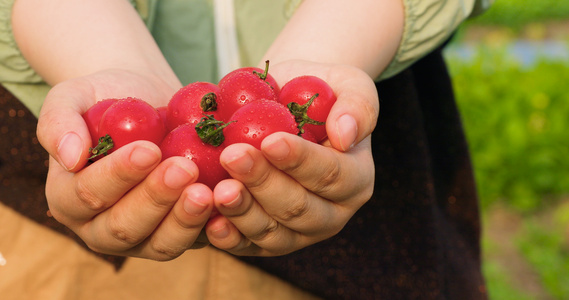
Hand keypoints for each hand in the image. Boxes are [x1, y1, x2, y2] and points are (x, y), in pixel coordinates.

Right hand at [37, 70, 213, 259]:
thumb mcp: (73, 98)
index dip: (118, 175)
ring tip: (207, 192)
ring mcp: (144, 237)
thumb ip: (59, 122)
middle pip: (125, 227)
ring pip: (162, 244)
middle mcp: (102, 228)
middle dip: (155, 199)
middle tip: (184, 170)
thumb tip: (69, 156)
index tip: (148, 150)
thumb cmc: (106, 100)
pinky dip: (214, 226)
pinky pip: (196, 240)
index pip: (89, 195)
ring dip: (185, 220)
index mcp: (69, 200)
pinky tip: (230, 200)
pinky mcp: (180, 234)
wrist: (148, 105)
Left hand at [205, 61, 378, 255]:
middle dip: (264, 183)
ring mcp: (296, 234)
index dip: (301, 161)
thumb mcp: (348, 86)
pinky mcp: (263, 241)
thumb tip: (345, 136)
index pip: (331, 175)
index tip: (270, 140)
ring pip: (271, 233)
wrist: (285, 106)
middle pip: (299, 209)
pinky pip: (246, 245)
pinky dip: (227, 237)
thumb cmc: (318, 93)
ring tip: (218, 189)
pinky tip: (208, 222)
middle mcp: (330, 215)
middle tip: (233, 156)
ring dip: (242, 212)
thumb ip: (357, 107)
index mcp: (355, 181)